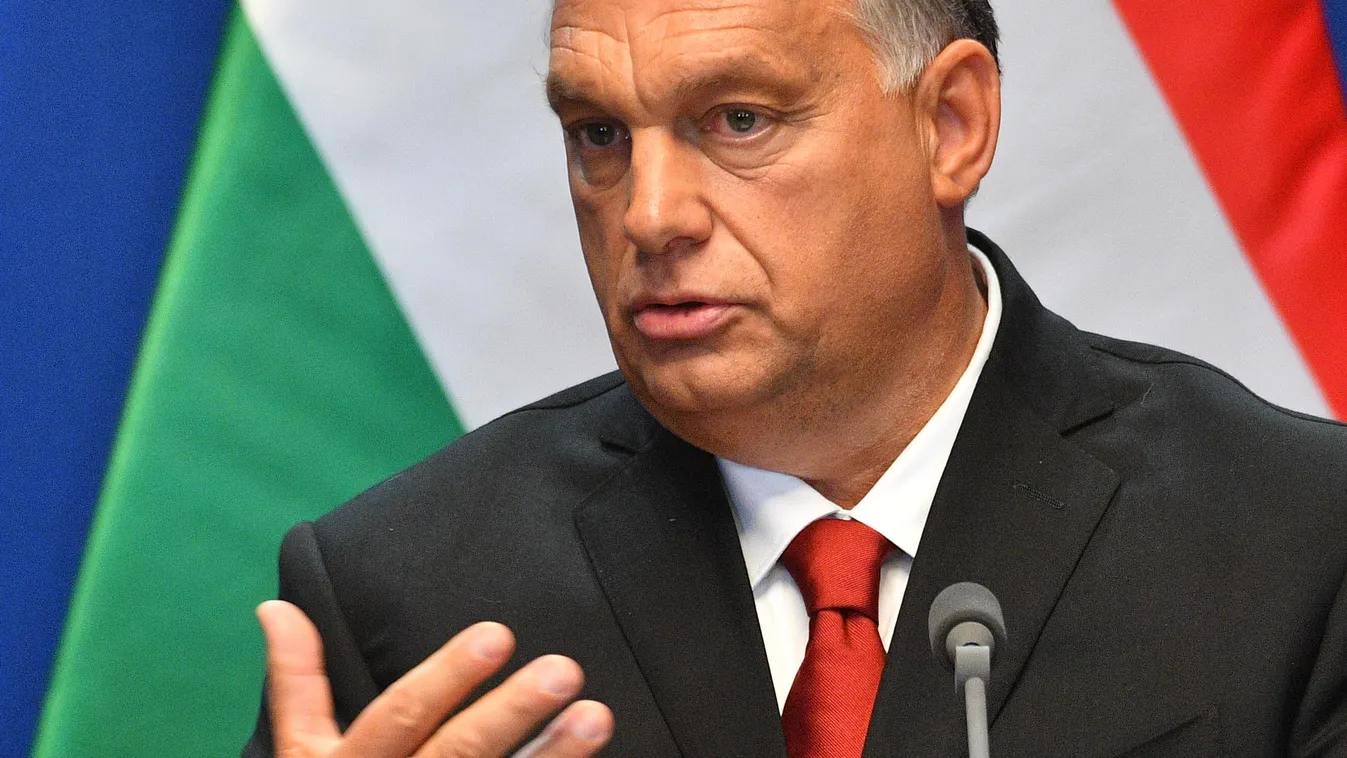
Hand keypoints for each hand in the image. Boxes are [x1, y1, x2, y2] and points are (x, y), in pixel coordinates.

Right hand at [258, 600, 613, 756]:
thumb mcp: (301, 753)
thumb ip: (297, 682)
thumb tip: (276, 608)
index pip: (400, 717)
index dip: (447, 678)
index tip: (498, 635)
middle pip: (457, 755)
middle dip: (511, 712)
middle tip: (564, 671)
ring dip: (551, 757)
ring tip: (597, 716)